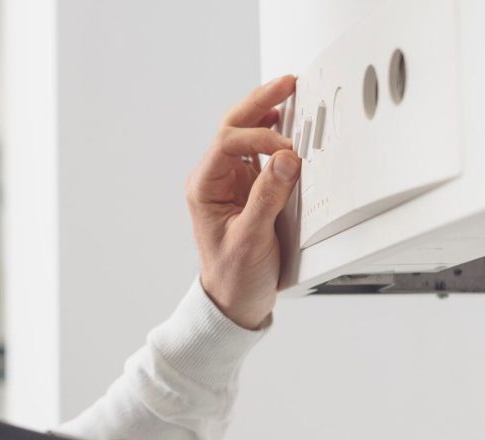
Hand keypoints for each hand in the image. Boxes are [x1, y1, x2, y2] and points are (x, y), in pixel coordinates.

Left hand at [185, 75, 300, 329]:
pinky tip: (288, 123)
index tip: (286, 147)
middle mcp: (215, 181)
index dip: (257, 136)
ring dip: (266, 113)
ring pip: (245, 135)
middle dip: (258, 104)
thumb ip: (267, 198)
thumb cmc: (234, 276)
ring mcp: (232, 183)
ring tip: (289, 92)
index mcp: (204, 189)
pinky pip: (261, 153)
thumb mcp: (251, 239)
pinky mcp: (250, 189)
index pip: (226, 144)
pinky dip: (275, 135)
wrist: (235, 301)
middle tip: (285, 83)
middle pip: (232, 129)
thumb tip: (284, 159)